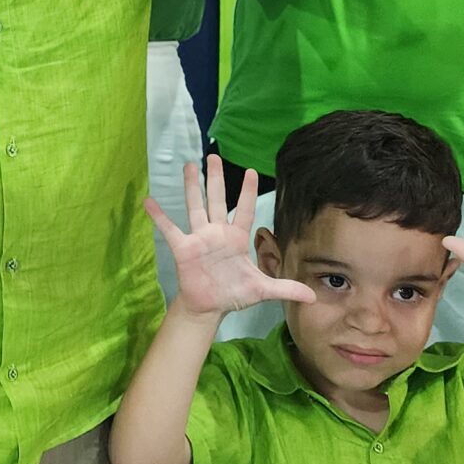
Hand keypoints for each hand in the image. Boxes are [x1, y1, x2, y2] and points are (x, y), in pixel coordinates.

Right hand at [144, 156, 315, 317]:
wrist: (208, 307)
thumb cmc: (233, 294)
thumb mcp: (262, 290)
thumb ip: (285, 288)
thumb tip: (313, 296)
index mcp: (236, 238)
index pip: (245, 210)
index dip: (247, 192)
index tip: (250, 171)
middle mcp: (217, 233)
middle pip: (217, 200)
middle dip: (216, 178)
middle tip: (213, 156)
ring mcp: (199, 238)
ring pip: (195, 207)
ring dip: (192, 187)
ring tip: (189, 166)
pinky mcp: (183, 248)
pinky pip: (170, 229)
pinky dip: (159, 216)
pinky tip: (149, 201)